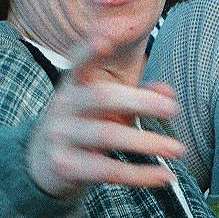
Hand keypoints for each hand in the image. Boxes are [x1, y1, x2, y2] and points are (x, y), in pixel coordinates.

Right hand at [25, 38, 187, 199]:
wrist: (41, 165)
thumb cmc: (83, 127)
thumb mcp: (104, 109)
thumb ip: (136, 97)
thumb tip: (169, 92)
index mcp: (73, 85)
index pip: (78, 62)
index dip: (89, 51)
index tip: (105, 40)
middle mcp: (63, 106)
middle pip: (101, 98)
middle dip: (140, 102)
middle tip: (173, 109)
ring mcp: (61, 137)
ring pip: (107, 136)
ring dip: (146, 142)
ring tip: (178, 149)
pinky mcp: (66, 166)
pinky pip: (107, 170)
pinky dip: (139, 175)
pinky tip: (164, 176)